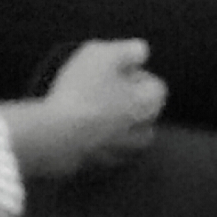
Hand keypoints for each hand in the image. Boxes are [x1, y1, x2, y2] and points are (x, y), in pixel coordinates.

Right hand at [2, 39, 165, 181]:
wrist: (59, 136)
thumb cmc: (83, 91)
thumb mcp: (103, 56)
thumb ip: (127, 50)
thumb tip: (142, 50)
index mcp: (150, 105)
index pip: (156, 86)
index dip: (135, 73)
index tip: (113, 70)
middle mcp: (145, 132)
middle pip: (144, 111)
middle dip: (128, 99)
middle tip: (99, 87)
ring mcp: (127, 152)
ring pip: (127, 131)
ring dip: (115, 120)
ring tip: (88, 107)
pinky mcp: (106, 165)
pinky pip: (108, 147)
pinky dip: (100, 137)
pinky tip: (79, 126)